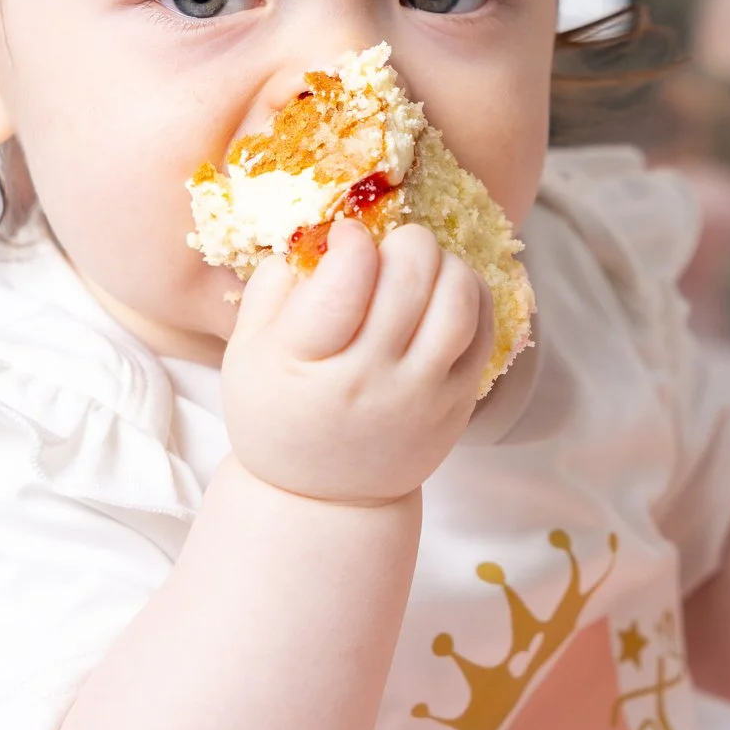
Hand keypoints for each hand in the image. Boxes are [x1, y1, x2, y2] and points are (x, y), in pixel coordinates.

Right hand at [221, 221, 491, 506]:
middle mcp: (369, 380)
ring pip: (457, 301)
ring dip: (445, 263)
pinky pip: (483, 333)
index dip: (353, 241)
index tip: (347, 236)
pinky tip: (446, 288)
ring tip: (422, 264)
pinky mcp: (457, 404)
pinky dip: (472, 295)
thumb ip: (272, 287)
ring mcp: (421, 395)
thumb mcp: (246, 354)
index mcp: (307, 364)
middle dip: (403, 241)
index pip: (345, 282)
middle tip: (389, 245)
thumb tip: (316, 231)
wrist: (322, 498)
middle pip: (410, 280)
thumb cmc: (279, 413)